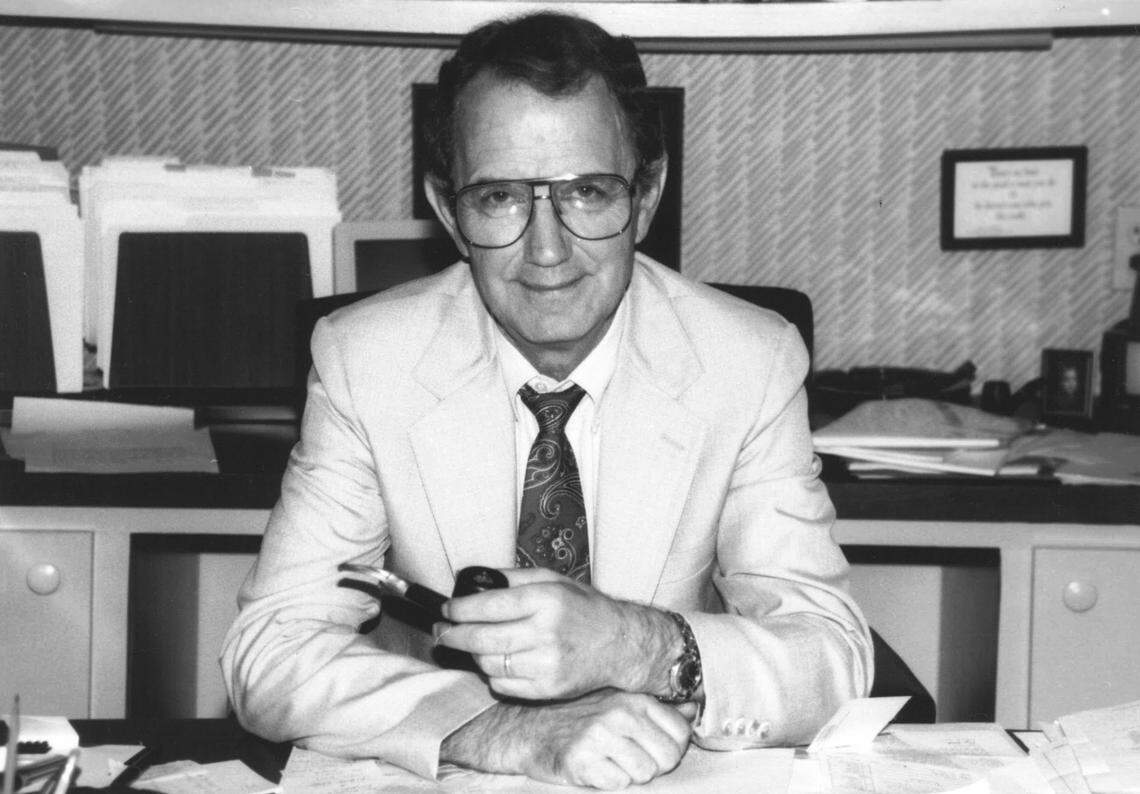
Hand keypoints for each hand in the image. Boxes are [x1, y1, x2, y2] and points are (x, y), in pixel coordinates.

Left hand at [434, 568, 674, 699]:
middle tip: (441, 632)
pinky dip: (493, 675)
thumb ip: (513, 578)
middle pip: (481, 639)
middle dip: (452, 635)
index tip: (447, 610)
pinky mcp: (548, 689)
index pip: (488, 606)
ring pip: (488, 664)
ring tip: (474, 645)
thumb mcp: (553, 580)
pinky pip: (503, 686)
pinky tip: (498, 662)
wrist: (620, 643)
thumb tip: (474, 581)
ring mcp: (547, 664)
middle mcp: (546, 632)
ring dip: (473, 655)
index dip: (459, 610)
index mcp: (545, 600)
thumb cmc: (584, 608)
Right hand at [441, 689, 694, 789]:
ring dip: (627, 773)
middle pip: (666, 759)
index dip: (668, 747)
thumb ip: (658, 707)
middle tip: (626, 755)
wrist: (526, 727)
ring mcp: (599, 737)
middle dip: (651, 764)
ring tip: (607, 758)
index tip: (648, 744)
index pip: (681, 734)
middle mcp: (619, 714)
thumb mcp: (618, 700)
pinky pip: (616, 785)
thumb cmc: (578, 715)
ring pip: (644, 775)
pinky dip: (606, 781)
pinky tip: (592, 766)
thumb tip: (694, 708)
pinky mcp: (580, 761)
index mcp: (633, 698)